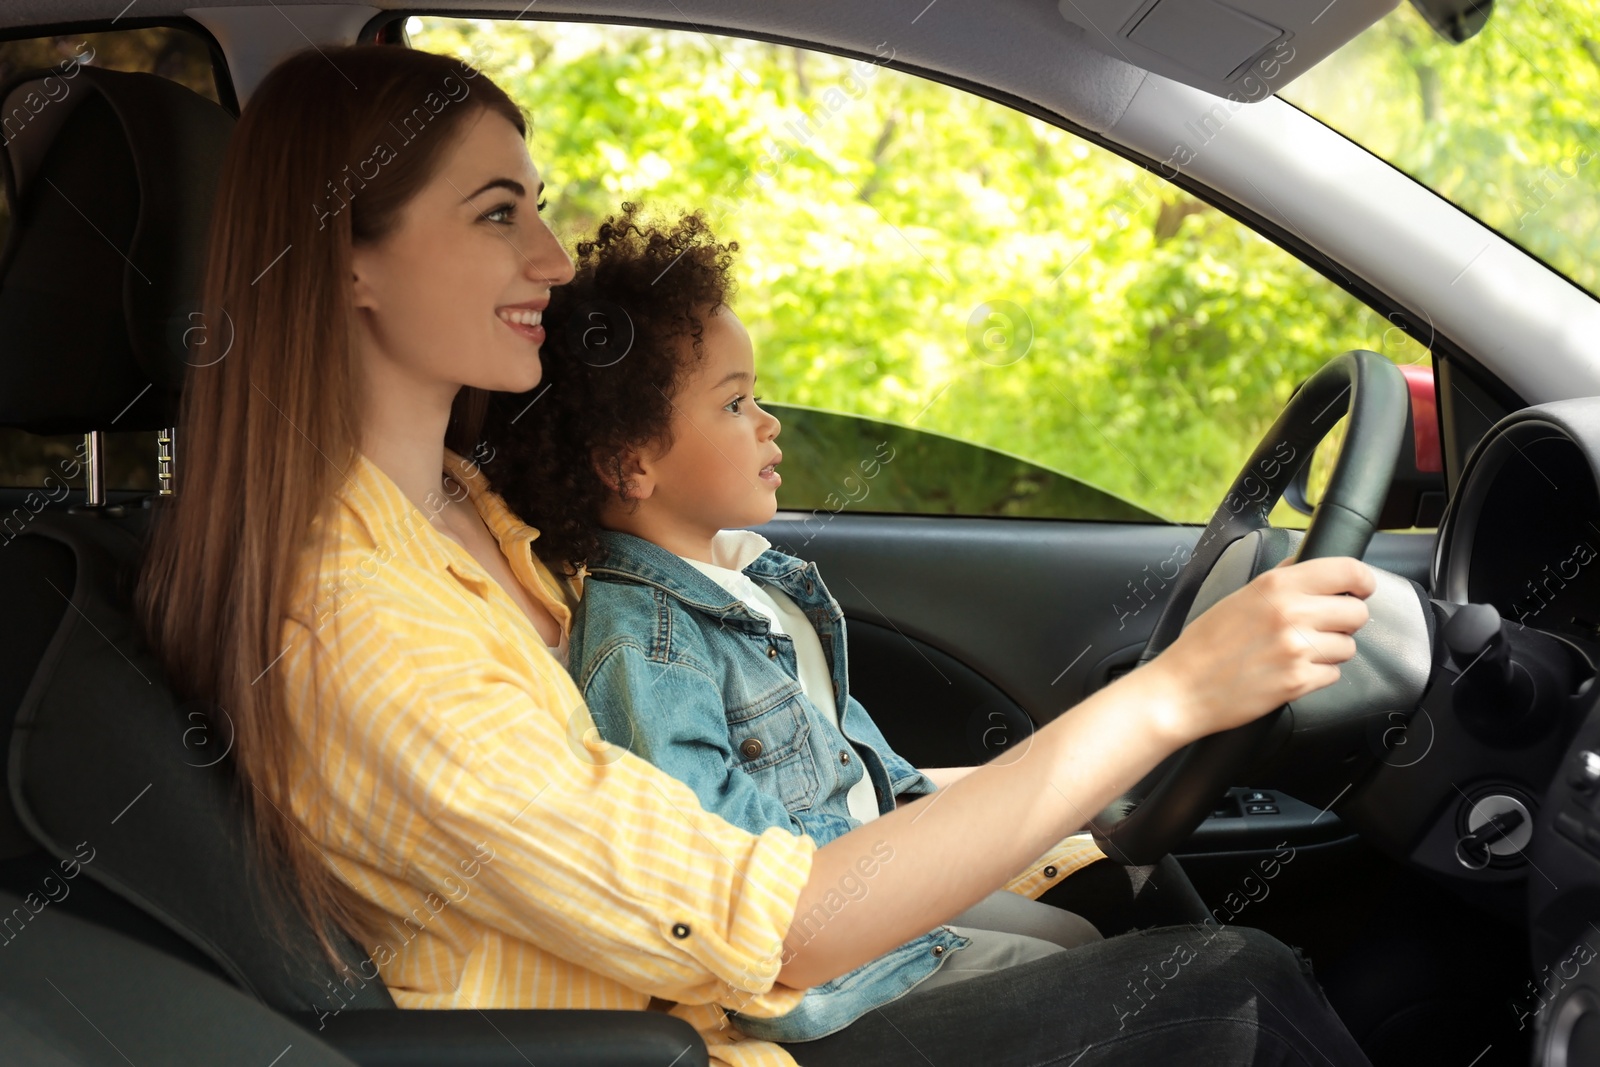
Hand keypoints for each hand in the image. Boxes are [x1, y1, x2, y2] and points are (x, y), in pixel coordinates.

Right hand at [1139, 555, 1376, 746]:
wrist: (1182, 689)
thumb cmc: (1205, 644)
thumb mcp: (1239, 597)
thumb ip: (1279, 578)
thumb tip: (1308, 565)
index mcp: (1276, 586)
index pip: (1347, 571)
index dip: (1362, 580)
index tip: (1360, 588)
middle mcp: (1291, 613)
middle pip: (1357, 612)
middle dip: (1344, 621)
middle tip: (1319, 627)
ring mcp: (1297, 649)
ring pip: (1348, 647)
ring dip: (1329, 651)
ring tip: (1295, 653)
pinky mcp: (1299, 682)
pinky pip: (1333, 675)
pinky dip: (1316, 675)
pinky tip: (1288, 672)